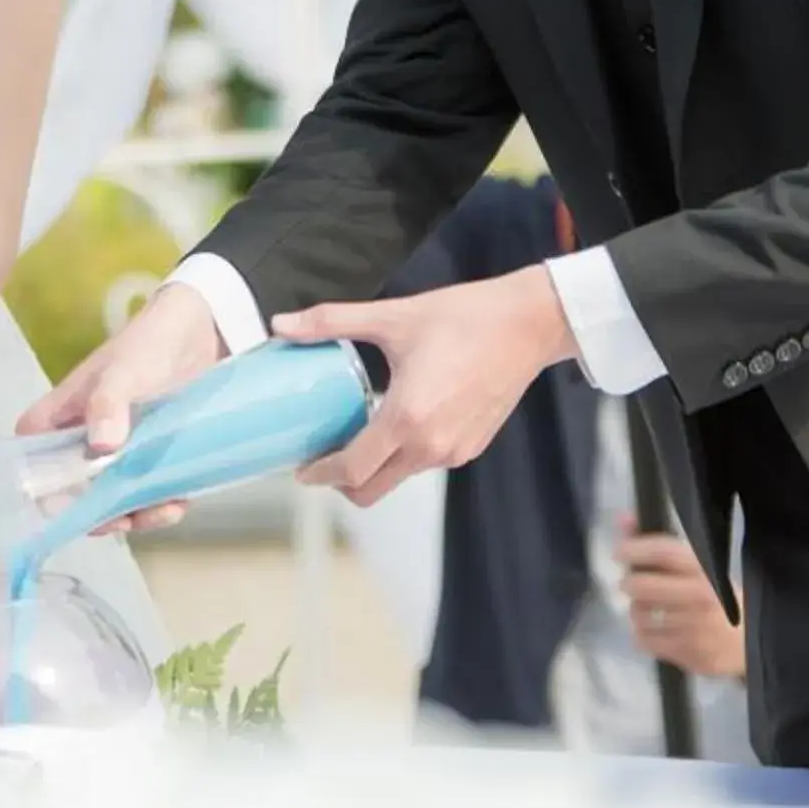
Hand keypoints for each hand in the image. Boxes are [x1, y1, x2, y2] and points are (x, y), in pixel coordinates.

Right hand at [14, 281, 225, 532]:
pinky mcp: (150, 456)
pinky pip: (147, 492)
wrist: (200, 331)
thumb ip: (107, 403)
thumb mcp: (124, 371)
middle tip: (125, 520)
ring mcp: (118, 450)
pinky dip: (160, 504)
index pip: (32, 458)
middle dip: (100, 514)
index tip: (72, 504)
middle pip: (76, 491)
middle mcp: (84, 439)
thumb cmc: (148, 345)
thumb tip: (101, 446)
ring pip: (114, 497)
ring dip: (136, 514)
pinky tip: (179, 501)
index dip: (43, 487)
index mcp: (62, 417)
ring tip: (166, 510)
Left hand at [278, 267, 574, 506]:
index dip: (320, 474)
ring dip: (375, 465)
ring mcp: (454, 451)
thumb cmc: (463, 318)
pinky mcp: (472, 447)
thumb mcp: (392, 317)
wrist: (527, 324)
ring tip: (358, 431)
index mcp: (406, 419)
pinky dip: (404, 454)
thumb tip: (281, 325)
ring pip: (399, 476)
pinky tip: (397, 423)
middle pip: (372, 491)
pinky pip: (426, 462)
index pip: (352, 469)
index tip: (302, 469)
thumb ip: (332, 322)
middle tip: (323, 456)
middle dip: (342, 483)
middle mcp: (430, 446)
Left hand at [620, 523, 745, 680]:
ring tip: (649, 610)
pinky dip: (643, 634)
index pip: (664, 553)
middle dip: (629, 583)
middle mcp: (700, 598)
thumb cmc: (721, 601)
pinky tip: (655, 630)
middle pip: (643, 586)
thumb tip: (623, 519)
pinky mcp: (689, 655)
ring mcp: (694, 630)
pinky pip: (645, 641)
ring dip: (637, 611)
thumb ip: (659, 545)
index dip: (635, 548)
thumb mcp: (699, 569)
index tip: (619, 551)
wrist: (751, 644)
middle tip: (632, 584)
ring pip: (639, 615)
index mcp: (706, 572)